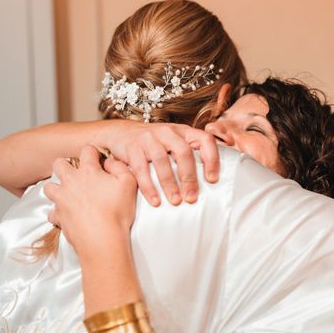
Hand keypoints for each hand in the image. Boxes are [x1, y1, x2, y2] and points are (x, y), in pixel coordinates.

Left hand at [44, 146, 136, 259]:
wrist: (102, 239)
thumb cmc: (117, 211)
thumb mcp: (129, 183)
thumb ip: (119, 167)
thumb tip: (109, 161)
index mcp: (88, 171)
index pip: (86, 150)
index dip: (93, 152)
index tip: (97, 159)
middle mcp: (71, 182)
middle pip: (59, 164)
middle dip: (66, 165)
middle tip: (77, 174)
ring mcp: (61, 199)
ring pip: (49, 187)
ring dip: (57, 188)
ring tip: (69, 193)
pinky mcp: (58, 216)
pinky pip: (52, 212)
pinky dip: (58, 212)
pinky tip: (68, 215)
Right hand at [97, 121, 219, 206]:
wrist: (120, 132)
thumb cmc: (155, 143)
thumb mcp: (175, 141)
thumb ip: (191, 153)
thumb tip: (213, 180)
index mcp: (183, 131)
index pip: (204, 140)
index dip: (211, 159)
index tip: (212, 180)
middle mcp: (168, 131)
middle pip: (183, 152)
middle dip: (189, 177)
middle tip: (192, 198)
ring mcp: (149, 138)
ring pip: (162, 161)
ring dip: (170, 184)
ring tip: (176, 201)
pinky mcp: (132, 148)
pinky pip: (141, 169)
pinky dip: (148, 186)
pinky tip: (155, 201)